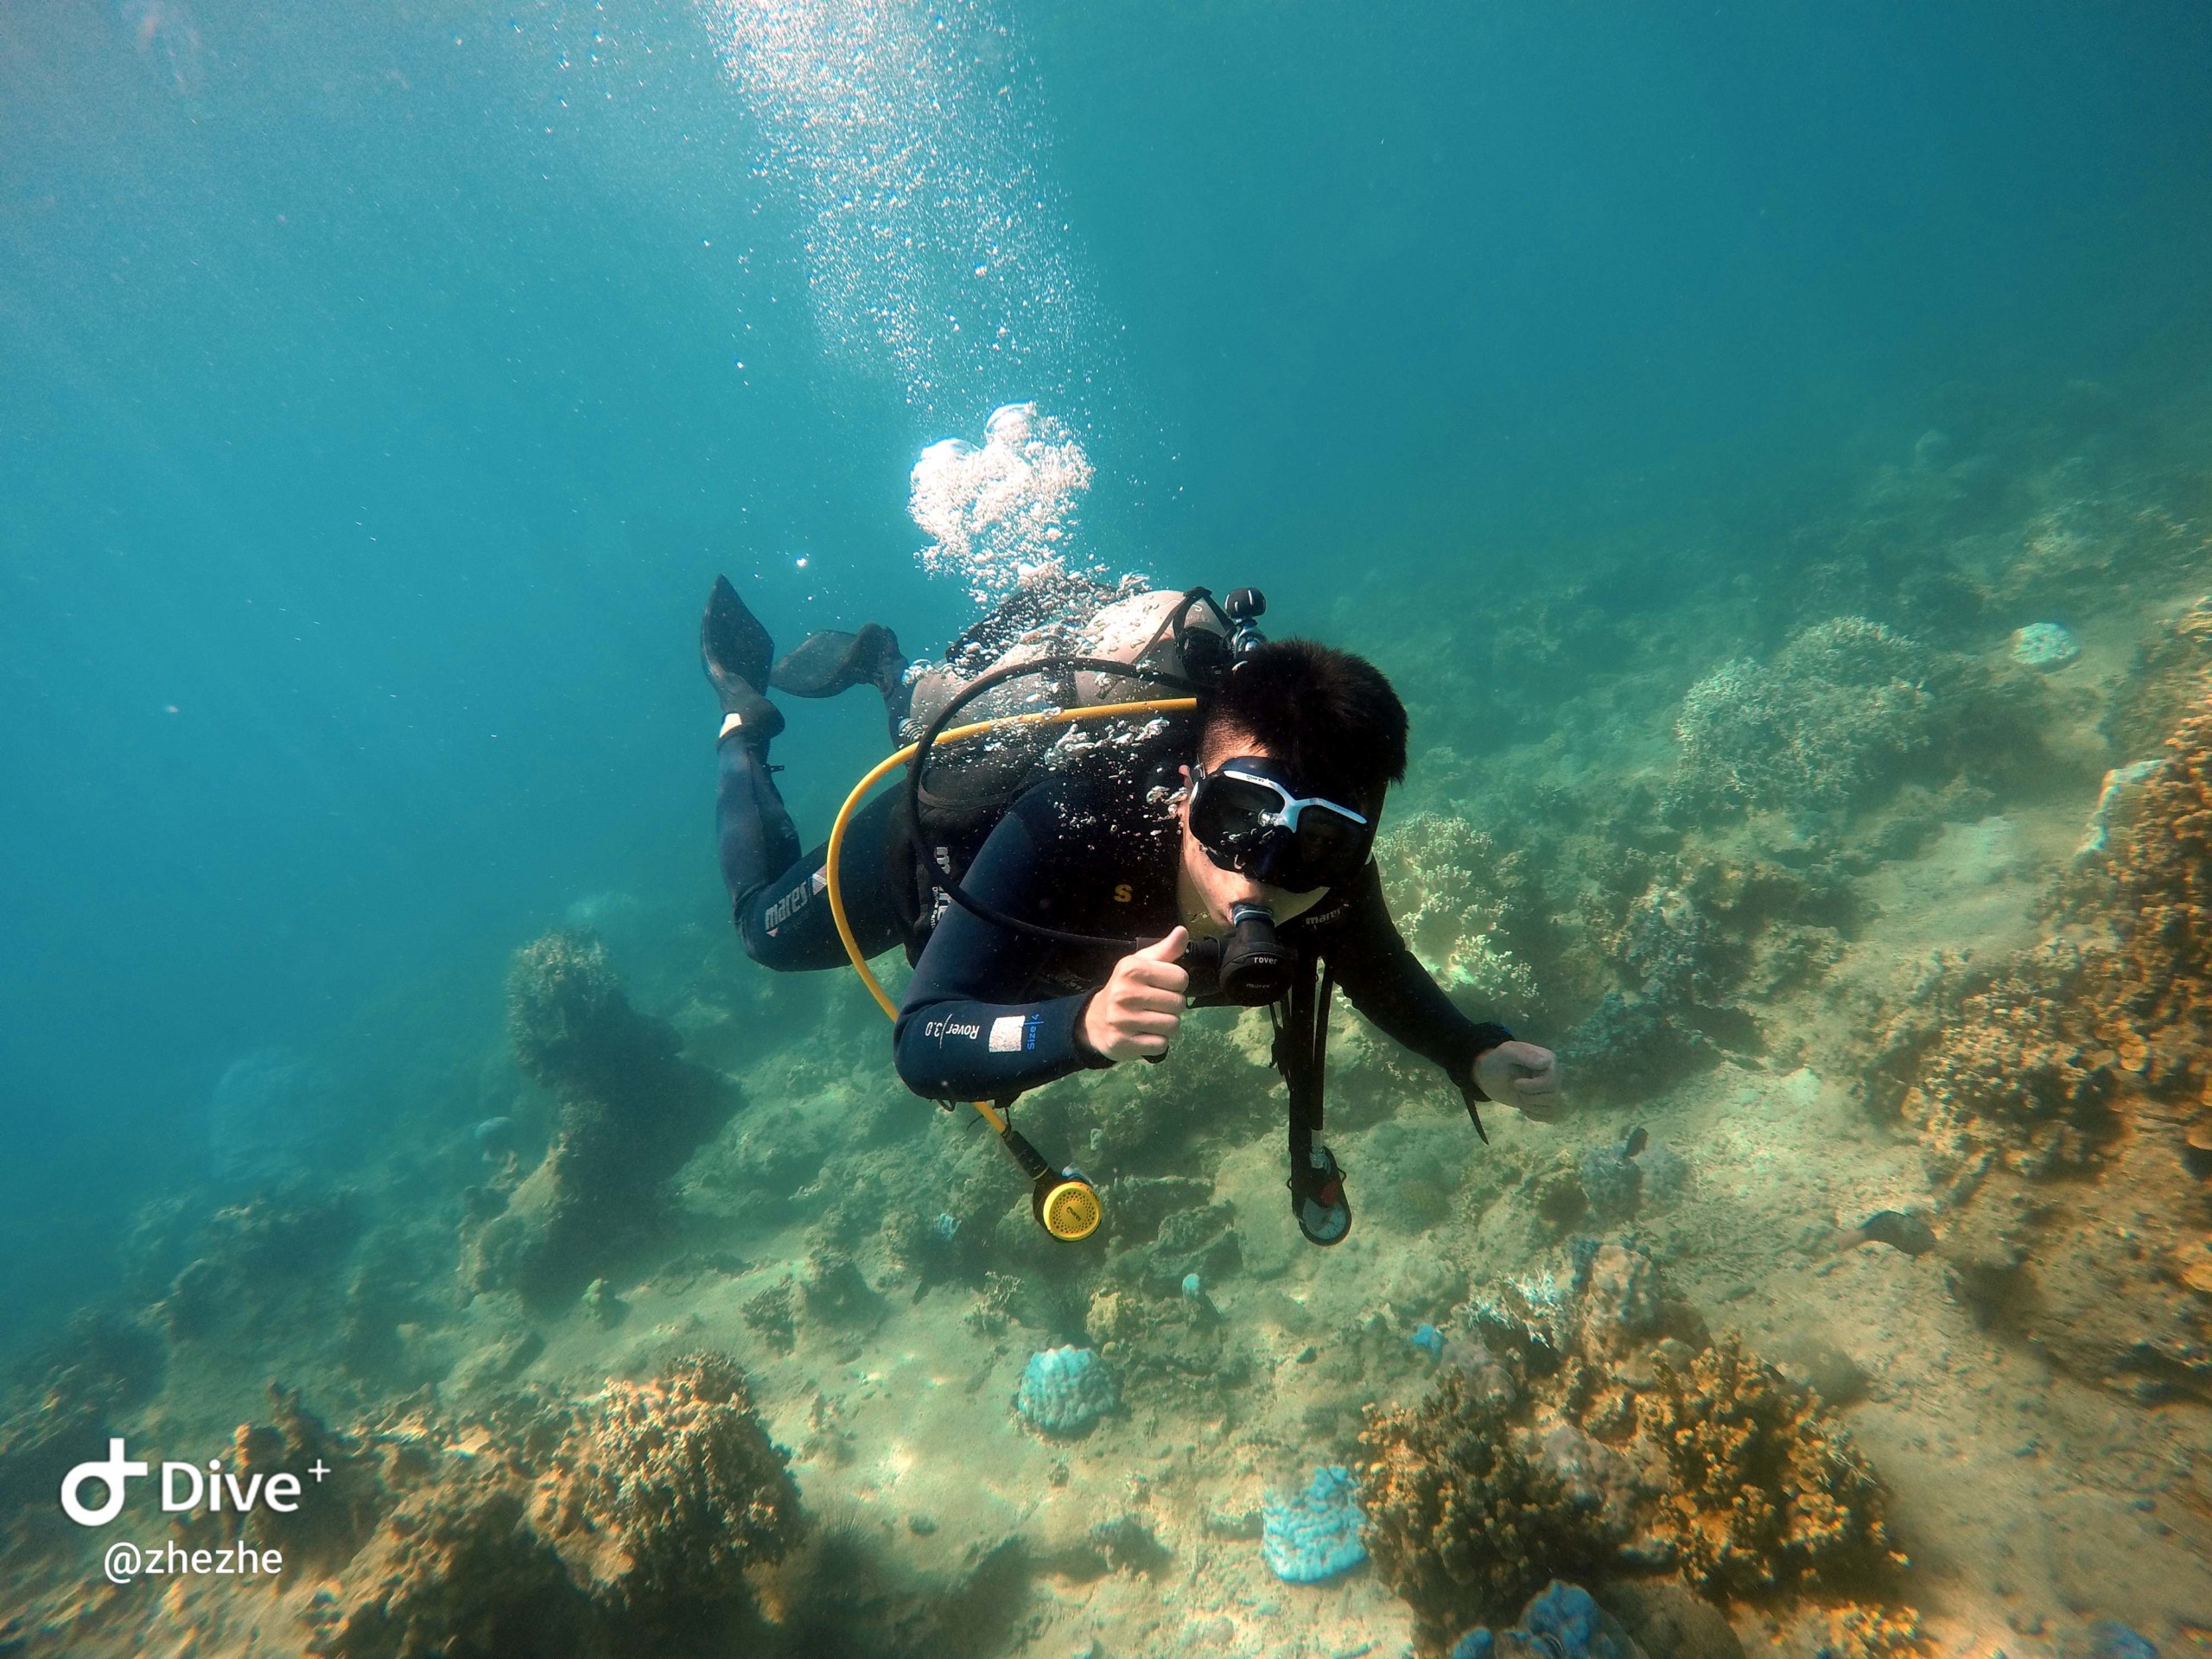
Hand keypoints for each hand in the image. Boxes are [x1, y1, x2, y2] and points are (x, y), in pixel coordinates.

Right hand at [1081, 926, 1188, 1061]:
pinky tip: (1145, 1035)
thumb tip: (1183, 931)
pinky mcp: (1124, 1043)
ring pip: (1173, 1026)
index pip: (1181, 978)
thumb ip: (1165, 950)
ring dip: (1168, 1025)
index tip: (1162, 986)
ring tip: (1152, 1020)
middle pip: (1179, 1004)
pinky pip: (1161, 1045)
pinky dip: (1158, 1042)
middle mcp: (1126, 993)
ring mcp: (1123, 1020)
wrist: (1095, 1020)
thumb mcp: (1141, 964)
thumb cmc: (1125, 987)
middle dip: (1173, 1006)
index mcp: (1133, 969)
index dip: (1177, 984)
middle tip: (1156, 1006)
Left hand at [1474, 1041, 1560, 1118]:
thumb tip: (1546, 1062)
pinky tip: (1523, 1106)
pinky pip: (1549, 1115)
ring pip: (1551, 1107)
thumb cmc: (1499, 1061)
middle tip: (1516, 1088)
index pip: (1552, 1081)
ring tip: (1519, 1095)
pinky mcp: (1546, 1104)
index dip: (1533, 1086)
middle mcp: (1554, 1075)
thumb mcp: (1507, 1052)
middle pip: (1552, 1095)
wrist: (1490, 1075)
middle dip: (1529, 1096)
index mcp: (1549, 1060)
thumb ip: (1525, 1054)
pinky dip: (1534, 1114)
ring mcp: (1551, 1090)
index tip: (1516, 1082)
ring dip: (1530, 1105)